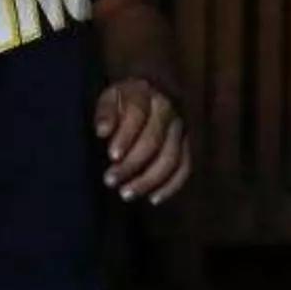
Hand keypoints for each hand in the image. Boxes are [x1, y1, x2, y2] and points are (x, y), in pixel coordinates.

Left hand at [94, 77, 189, 204]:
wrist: (154, 90)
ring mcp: (181, 128)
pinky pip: (185, 167)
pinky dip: (171, 186)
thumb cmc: (125, 99)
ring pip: (171, 157)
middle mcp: (168, 110)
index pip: (138, 115)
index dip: (126, 136)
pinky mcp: (188, 144)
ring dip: (149, 179)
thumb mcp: (111, 95)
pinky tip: (153, 198)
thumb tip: (103, 132)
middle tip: (110, 181)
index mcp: (147, 93)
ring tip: (126, 193)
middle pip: (154, 140)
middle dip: (132, 164)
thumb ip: (106, 111)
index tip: (112, 156)